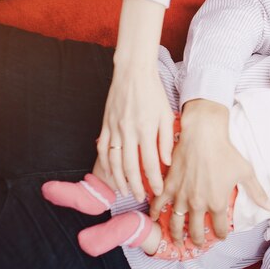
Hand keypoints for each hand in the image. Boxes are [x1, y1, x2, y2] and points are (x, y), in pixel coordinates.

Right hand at [97, 65, 174, 201]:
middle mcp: (128, 131)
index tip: (158, 191)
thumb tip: (166, 162)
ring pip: (114, 162)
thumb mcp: (166, 114)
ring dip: (119, 179)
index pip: (151, 163)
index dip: (154, 180)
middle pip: (131, 167)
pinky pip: (103, 149)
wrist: (132, 73)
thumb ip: (166, 139)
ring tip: (126, 191)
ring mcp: (114, 129)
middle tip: (141, 198)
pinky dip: (105, 164)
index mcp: (146, 129)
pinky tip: (110, 174)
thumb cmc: (153, 92)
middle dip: (136, 185)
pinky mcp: (105, 125)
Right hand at [150, 99, 269, 246]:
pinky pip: (159, 204)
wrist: (204, 135)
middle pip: (195, 231)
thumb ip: (257, 191)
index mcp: (217, 203)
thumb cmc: (226, 152)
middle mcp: (198, 204)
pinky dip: (156, 213)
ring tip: (176, 241)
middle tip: (197, 243)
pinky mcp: (169, 185)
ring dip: (176, 235)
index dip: (220, 234)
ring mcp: (182, 196)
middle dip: (197, 240)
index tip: (221, 236)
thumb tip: (269, 206)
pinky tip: (155, 217)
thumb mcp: (246, 171)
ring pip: (176, 223)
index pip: (218, 228)